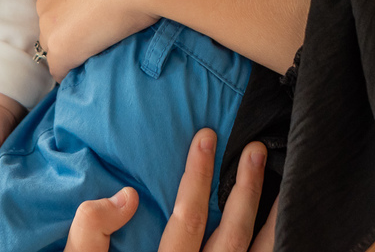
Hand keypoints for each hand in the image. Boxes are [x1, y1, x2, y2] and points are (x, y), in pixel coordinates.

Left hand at [38, 0, 313, 77]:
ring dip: (79, 46)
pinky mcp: (61, 50)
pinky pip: (63, 68)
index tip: (104, 4)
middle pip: (55, 16)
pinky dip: (78, 71)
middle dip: (76, 22)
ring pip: (58, 41)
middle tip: (109, 26)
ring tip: (109, 51)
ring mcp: (51, 24)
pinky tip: (99, 72)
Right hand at [64, 128, 276, 251]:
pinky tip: (277, 237)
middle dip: (247, 189)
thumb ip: (91, 233)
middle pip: (233, 237)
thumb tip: (126, 196)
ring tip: (283, 187)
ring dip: (272, 223)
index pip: (188, 219)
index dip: (198, 175)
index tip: (206, 138)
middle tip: (256, 149)